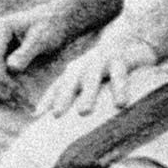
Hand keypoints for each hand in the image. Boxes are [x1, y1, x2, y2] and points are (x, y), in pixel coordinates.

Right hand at [0, 4, 63, 108]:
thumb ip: (25, 53)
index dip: (1, 77)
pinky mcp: (0, 60)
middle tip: (17, 103)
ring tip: (19, 104)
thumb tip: (11, 68)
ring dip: (3, 92)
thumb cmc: (50, 28)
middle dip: (1, 87)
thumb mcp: (41, 39)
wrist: (57, 25)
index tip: (15, 91)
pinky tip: (19, 100)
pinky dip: (8, 89)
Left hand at [36, 32, 157, 118]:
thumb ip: (84, 99)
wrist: (130, 41)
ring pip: (91, 78)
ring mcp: (100, 60)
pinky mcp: (119, 59)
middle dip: (62, 97)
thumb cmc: (109, 70)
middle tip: (56, 115)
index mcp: (75, 72)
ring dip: (87, 94)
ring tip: (84, 112)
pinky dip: (119, 88)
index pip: (58, 86)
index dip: (48, 99)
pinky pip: (119, 75)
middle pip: (70, 81)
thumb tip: (72, 126)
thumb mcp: (93, 81)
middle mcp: (84, 66)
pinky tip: (121, 104)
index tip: (37, 115)